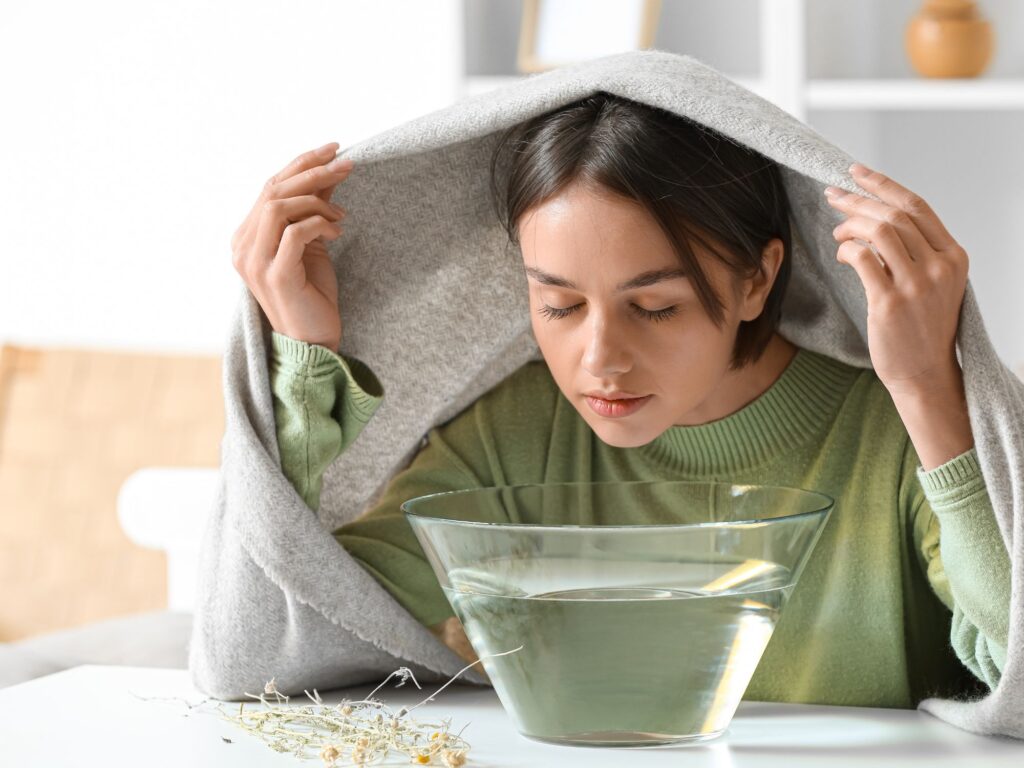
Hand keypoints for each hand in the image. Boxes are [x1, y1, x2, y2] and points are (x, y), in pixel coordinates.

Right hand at [231, 142, 354, 350]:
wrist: (314, 341)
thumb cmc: (313, 294)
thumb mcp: (314, 243)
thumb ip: (314, 209)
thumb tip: (330, 173)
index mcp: (246, 237)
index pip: (270, 186)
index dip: (301, 163)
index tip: (334, 149)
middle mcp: (242, 247)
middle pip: (273, 190)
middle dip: (314, 172)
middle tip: (347, 164)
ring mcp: (254, 262)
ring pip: (279, 206)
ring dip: (317, 201)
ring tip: (341, 215)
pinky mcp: (275, 275)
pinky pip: (295, 232)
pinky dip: (319, 225)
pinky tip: (336, 233)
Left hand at [825, 163, 968, 397]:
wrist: (924, 374)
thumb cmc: (923, 328)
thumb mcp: (935, 284)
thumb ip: (917, 252)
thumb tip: (877, 218)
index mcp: (954, 256)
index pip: (917, 206)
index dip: (883, 184)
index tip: (856, 172)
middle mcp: (939, 266)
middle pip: (893, 215)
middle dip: (857, 200)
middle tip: (832, 197)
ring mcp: (916, 284)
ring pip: (878, 231)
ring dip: (850, 225)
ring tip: (837, 234)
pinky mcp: (890, 302)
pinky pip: (862, 259)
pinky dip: (847, 250)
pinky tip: (841, 255)